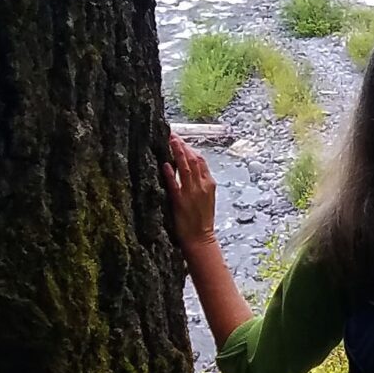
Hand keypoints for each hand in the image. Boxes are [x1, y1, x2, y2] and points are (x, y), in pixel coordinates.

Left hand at [162, 134, 217, 249]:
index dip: (190, 147)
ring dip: (178, 153)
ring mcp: (191, 193)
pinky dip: (170, 173)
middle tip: (173, 134)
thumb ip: (199, 182)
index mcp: (208, 183)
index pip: (200, 159)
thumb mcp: (206, 197)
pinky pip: (175, 185)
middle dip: (183, 146)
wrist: (201, 238)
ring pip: (186, 168)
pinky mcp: (180, 202)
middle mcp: (201, 185)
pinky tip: (164, 164)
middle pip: (193, 160)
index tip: (180, 138)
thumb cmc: (201, 219)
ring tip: (170, 141)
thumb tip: (188, 167)